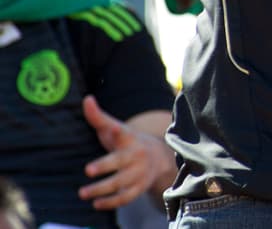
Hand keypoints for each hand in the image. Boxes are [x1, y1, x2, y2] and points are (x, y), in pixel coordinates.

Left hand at [78, 96, 169, 210]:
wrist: (157, 157)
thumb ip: (98, 117)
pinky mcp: (139, 187)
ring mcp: (139, 172)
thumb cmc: (127, 141)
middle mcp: (136, 155)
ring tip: (83, 193)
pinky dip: (112, 202)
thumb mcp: (114, 128)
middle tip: (88, 170)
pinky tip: (96, 203)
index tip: (109, 128)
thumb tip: (87, 99)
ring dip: (102, 189)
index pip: (123, 133)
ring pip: (121, 182)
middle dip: (105, 165)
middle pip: (120, 161)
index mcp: (129, 138)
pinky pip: (126, 197)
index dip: (116, 131)